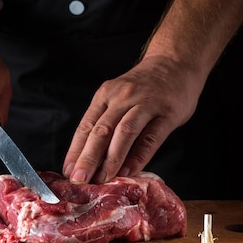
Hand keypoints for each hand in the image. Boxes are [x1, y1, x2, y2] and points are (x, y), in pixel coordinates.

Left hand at [62, 54, 204, 183]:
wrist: (175, 63)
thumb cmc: (144, 86)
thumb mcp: (119, 95)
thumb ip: (107, 120)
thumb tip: (90, 156)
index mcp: (106, 94)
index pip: (86, 125)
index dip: (76, 150)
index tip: (67, 171)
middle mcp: (123, 97)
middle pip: (101, 130)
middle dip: (88, 157)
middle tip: (79, 179)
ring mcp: (146, 104)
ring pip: (124, 132)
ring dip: (111, 158)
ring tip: (103, 179)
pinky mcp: (167, 113)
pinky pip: (151, 137)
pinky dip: (138, 156)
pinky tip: (130, 172)